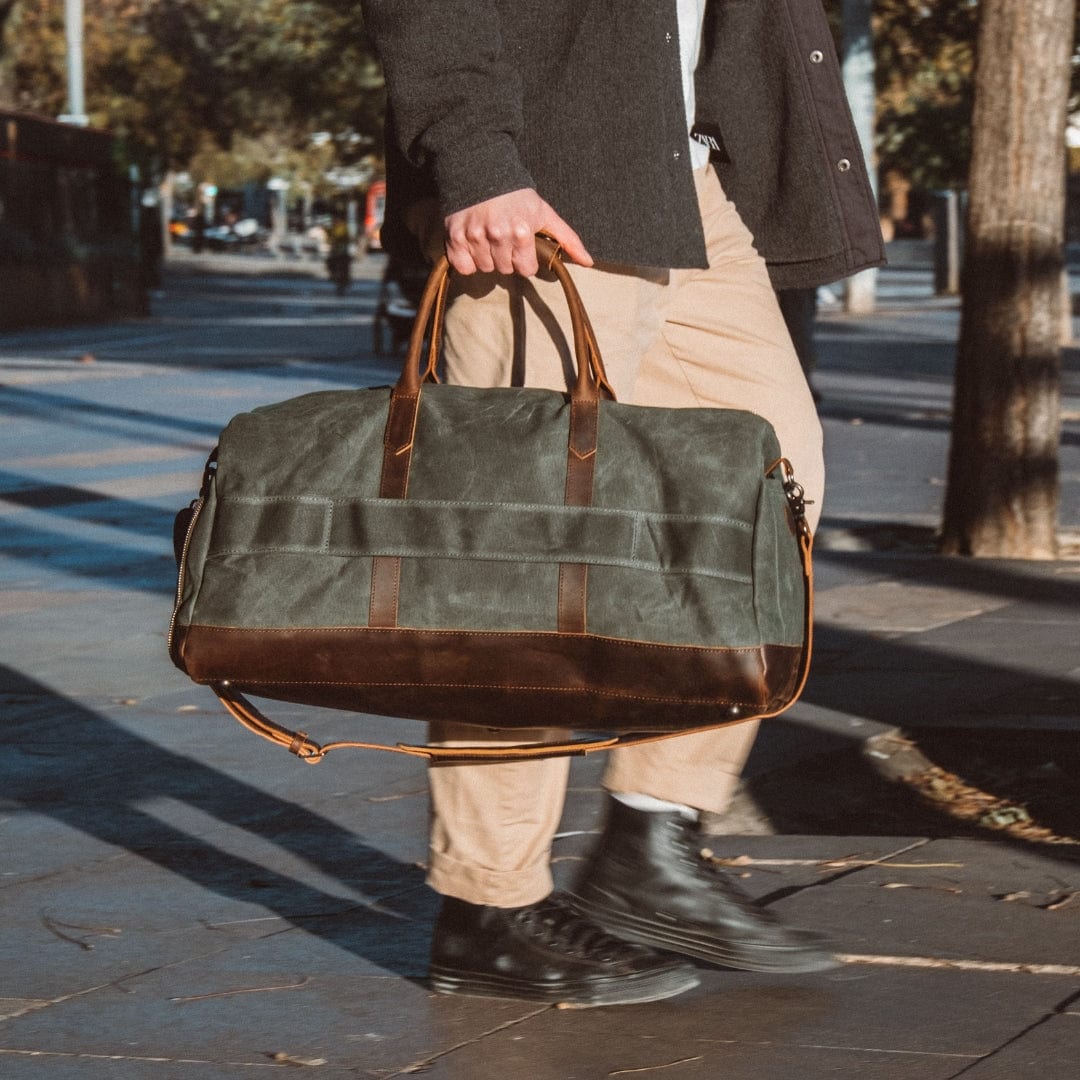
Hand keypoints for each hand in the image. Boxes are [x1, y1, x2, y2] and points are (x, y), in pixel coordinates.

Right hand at [444, 188, 592, 275]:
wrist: (479, 169)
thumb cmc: (516, 194)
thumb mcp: (544, 213)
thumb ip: (567, 239)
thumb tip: (588, 262)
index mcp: (522, 232)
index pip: (526, 270)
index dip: (525, 261)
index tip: (521, 247)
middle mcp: (498, 235)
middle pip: (504, 270)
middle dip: (506, 258)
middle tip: (503, 240)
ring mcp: (475, 236)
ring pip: (485, 268)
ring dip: (487, 258)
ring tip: (488, 239)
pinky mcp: (455, 236)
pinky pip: (464, 266)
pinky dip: (467, 261)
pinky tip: (473, 245)